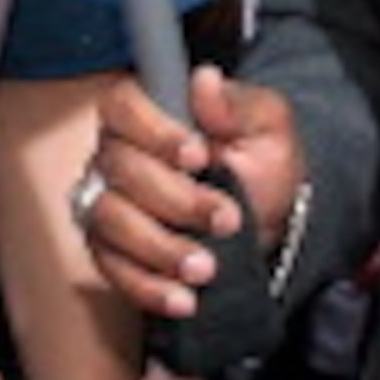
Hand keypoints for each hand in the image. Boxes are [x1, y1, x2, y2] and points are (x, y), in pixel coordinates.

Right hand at [80, 67, 302, 321]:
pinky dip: (148, 286)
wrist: (270, 226)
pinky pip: (112, 269)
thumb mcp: (268, 130)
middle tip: (227, 218)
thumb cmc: (263, 167)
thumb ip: (239, 104)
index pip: (122, 106)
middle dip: (176, 199)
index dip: (154, 131)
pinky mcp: (111, 250)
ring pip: (110, 220)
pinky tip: (183, 298)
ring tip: (206, 267)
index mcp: (150, 114)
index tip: (200, 155)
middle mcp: (118, 156)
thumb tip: (206, 80)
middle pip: (120, 169)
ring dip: (160, 247)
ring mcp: (108, 203)